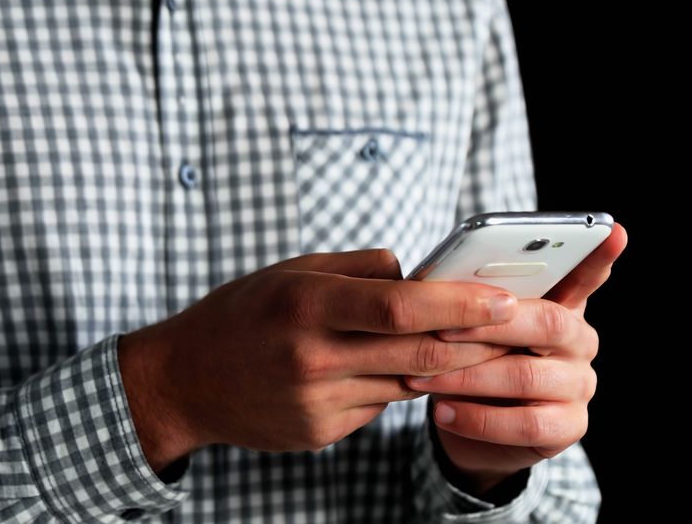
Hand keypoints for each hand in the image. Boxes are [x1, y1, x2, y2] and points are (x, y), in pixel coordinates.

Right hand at [118, 249, 518, 471]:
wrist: (185, 381)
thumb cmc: (241, 315)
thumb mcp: (291, 271)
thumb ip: (359, 269)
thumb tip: (421, 275)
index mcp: (306, 304)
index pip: (401, 307)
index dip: (460, 304)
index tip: (504, 299)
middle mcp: (312, 357)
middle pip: (420, 355)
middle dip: (478, 342)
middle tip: (516, 328)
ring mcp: (317, 403)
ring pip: (408, 385)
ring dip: (446, 367)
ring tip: (473, 346)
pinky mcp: (320, 433)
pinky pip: (379, 407)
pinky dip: (396, 386)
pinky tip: (390, 370)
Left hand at [406, 224, 627, 493]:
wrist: (468, 423)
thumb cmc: (466, 358)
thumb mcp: (463, 325)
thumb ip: (465, 300)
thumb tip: (430, 282)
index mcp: (557, 304)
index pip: (583, 273)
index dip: (597, 256)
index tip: (612, 231)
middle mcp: (578, 340)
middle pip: (547, 322)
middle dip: (488, 325)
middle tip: (440, 329)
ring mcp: (579, 384)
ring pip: (527, 375)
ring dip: (467, 377)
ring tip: (422, 378)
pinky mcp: (568, 426)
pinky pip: (525, 424)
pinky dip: (477, 418)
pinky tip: (442, 411)